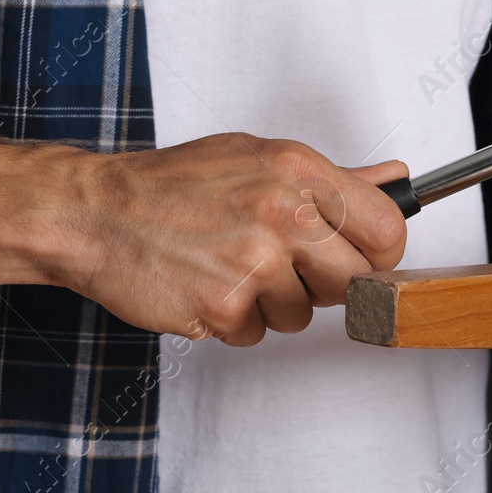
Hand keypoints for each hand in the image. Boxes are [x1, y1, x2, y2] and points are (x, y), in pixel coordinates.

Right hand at [66, 133, 407, 345]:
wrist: (95, 212)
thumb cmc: (175, 184)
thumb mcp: (258, 158)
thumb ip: (333, 178)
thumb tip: (396, 179)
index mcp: (299, 170)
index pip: (386, 229)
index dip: (379, 255)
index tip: (360, 261)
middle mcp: (282, 212)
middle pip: (354, 282)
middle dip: (324, 286)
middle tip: (284, 268)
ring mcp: (253, 262)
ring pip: (303, 315)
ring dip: (272, 305)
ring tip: (230, 268)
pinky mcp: (224, 305)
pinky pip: (257, 334)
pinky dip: (233, 321)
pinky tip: (205, 286)